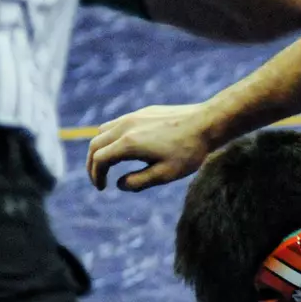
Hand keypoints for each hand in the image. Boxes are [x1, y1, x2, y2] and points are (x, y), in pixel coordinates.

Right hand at [86, 103, 213, 191]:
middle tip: (99, 179)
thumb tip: (119, 185)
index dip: (96, 175)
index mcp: (129, 143)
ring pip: (103, 131)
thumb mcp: (165, 174)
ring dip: (100, 148)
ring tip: (108, 164)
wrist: (207, 123)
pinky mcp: (142, 113)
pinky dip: (111, 138)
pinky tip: (123, 149)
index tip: (102, 188)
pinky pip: (117, 124)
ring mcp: (133, 117)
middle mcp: (126, 127)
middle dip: (93, 164)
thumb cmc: (189, 152)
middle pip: (96, 144)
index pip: (100, 159)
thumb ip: (139, 181)